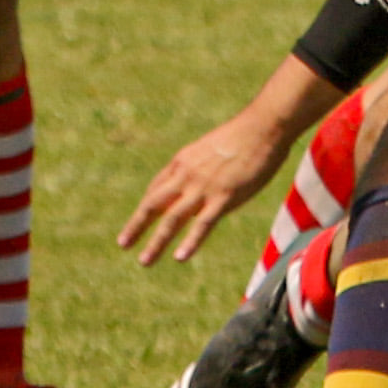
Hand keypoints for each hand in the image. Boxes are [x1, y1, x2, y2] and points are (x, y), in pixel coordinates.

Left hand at [117, 105, 292, 265]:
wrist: (264, 125)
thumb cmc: (246, 133)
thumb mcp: (215, 146)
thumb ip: (205, 165)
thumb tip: (208, 178)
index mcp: (184, 160)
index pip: (157, 188)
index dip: (147, 207)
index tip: (141, 220)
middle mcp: (187, 175)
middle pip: (154, 204)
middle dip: (137, 226)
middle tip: (123, 244)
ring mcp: (204, 187)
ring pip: (172, 219)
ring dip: (156, 242)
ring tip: (144, 262)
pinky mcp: (224, 197)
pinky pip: (202, 224)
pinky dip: (190, 242)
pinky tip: (180, 257)